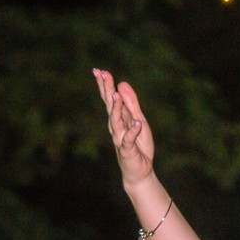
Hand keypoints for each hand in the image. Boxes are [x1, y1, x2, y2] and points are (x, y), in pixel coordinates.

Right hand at [93, 68, 154, 189]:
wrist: (139, 169)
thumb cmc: (138, 144)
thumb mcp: (138, 120)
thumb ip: (131, 104)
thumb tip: (122, 84)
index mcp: (118, 118)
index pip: (109, 99)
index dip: (105, 85)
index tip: (99, 71)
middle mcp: (116, 126)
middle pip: (109, 106)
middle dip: (106, 90)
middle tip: (102, 75)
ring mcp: (120, 138)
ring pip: (116, 121)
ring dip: (116, 108)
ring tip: (116, 95)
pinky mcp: (127, 150)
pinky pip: (129, 139)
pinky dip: (133, 132)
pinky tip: (137, 123)